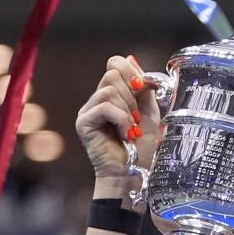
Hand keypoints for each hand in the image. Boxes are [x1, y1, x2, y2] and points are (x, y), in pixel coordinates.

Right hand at [75, 55, 160, 178]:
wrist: (132, 173)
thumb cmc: (141, 148)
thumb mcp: (149, 112)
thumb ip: (144, 88)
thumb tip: (133, 61)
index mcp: (113, 94)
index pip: (115, 64)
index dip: (132, 72)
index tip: (144, 89)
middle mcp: (97, 99)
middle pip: (112, 74)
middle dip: (132, 97)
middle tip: (136, 119)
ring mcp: (88, 110)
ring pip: (109, 90)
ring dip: (127, 111)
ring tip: (130, 130)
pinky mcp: (83, 122)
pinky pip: (105, 106)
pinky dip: (121, 119)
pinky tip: (124, 134)